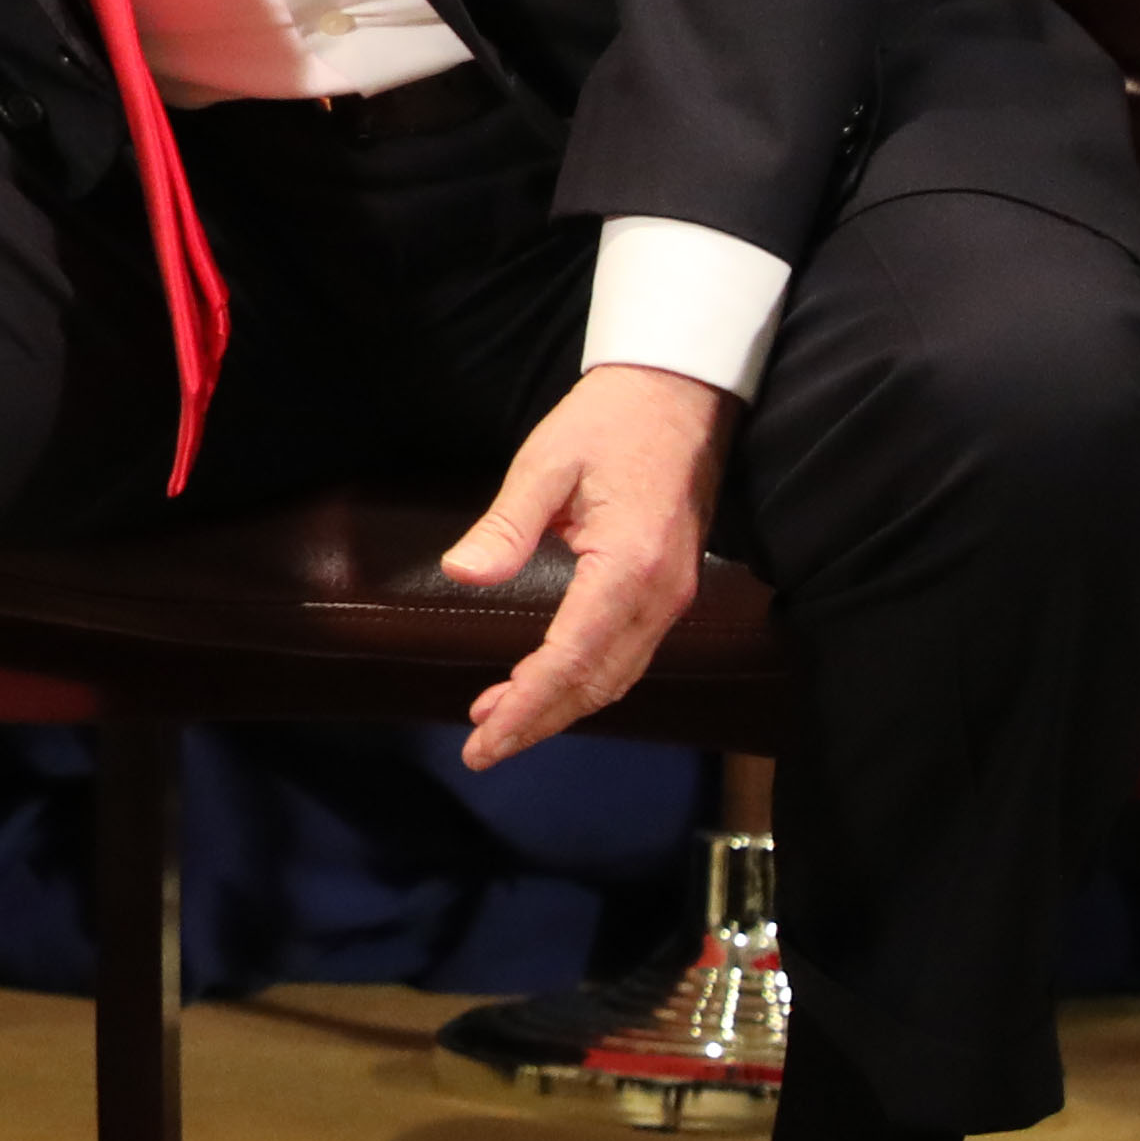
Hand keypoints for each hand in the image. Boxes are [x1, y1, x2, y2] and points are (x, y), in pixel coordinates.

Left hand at [439, 360, 730, 765]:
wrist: (678, 393)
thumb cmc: (609, 421)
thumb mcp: (545, 463)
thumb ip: (505, 524)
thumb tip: (461, 575)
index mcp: (629, 566)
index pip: (573, 660)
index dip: (526, 707)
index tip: (482, 739)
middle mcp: (661, 594)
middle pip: (597, 683)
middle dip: (538, 720)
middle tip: (481, 747)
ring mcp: (673, 595)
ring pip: (616, 676)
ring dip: (560, 705)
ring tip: (499, 721)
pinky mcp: (669, 589)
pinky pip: (628, 653)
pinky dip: (585, 680)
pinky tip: (544, 683)